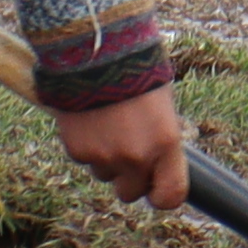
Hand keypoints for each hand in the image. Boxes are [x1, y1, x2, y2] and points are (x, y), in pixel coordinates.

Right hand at [55, 85, 194, 214]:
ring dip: (106, 159)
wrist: (95, 50)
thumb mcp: (162, 105)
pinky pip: (84, 159)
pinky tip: (90, 119)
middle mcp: (136, 157)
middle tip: (127, 152)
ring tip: (107, 125)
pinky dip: (86, 145)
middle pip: (131, 192)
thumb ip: (161, 140)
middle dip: (129, 178)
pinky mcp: (77, 150)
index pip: (170, 195)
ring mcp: (104, 156)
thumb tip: (158, 162)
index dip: (163, 197)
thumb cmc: (137, 72)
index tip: (158, 191)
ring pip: (105, 175)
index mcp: (165, 143)